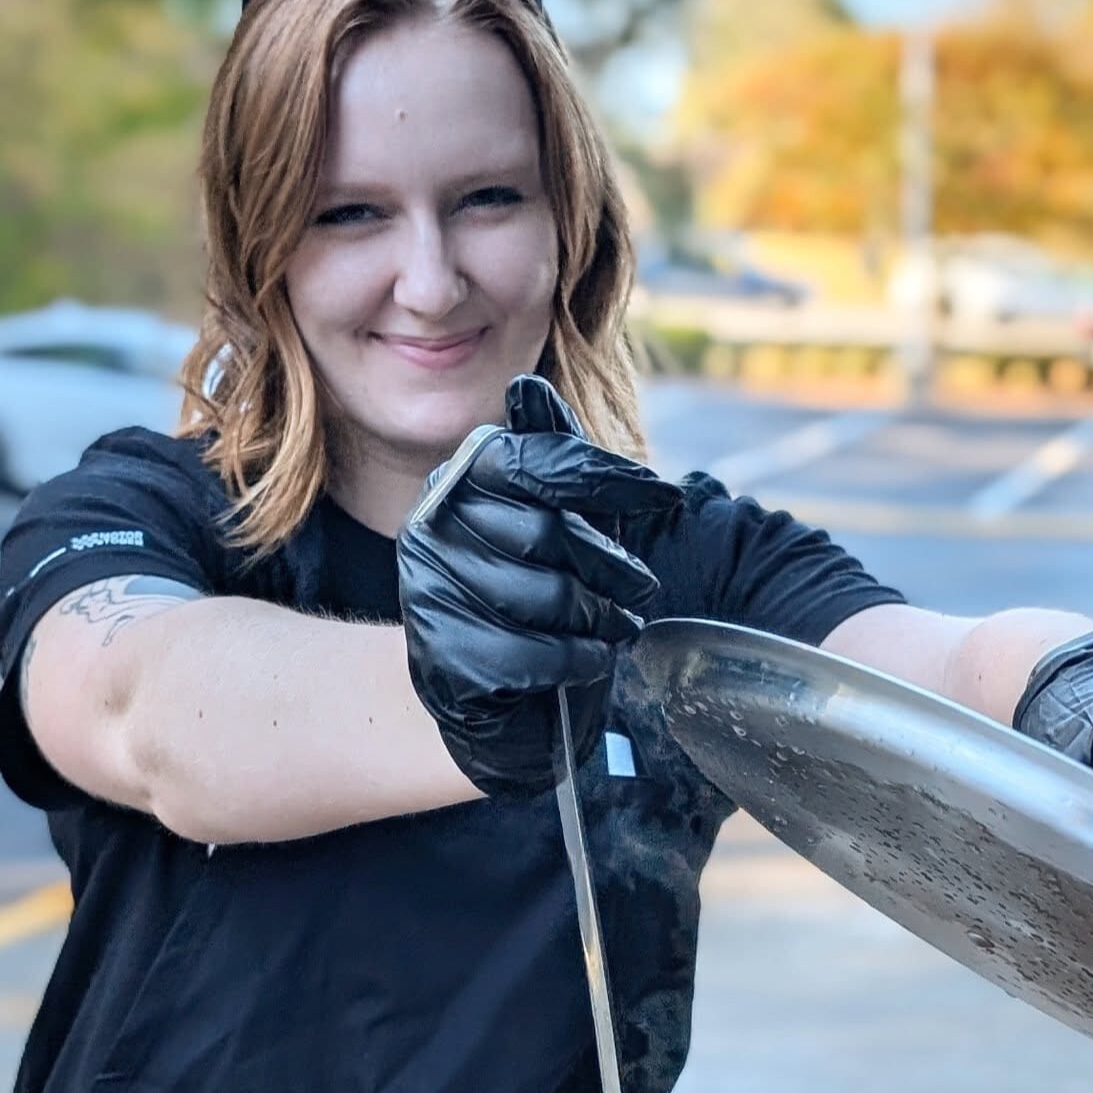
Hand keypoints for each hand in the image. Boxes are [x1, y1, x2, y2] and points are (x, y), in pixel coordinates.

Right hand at [397, 376, 681, 795]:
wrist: (497, 703)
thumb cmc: (538, 599)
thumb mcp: (555, 521)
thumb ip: (552, 459)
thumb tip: (527, 389)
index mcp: (457, 480)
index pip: (535, 462)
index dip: (607, 479)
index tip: (665, 496)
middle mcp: (430, 527)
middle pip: (548, 533)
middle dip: (612, 567)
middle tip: (640, 589)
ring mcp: (428, 593)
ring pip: (546, 596)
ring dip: (600, 619)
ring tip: (614, 626)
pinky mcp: (440, 659)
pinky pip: (534, 654)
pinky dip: (577, 661)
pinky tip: (586, 661)